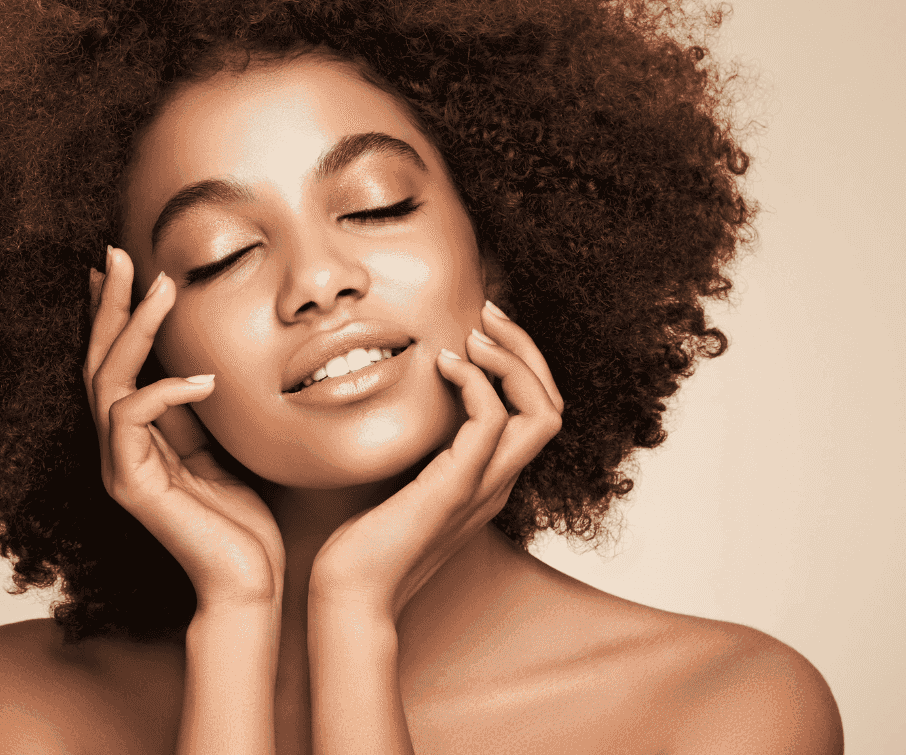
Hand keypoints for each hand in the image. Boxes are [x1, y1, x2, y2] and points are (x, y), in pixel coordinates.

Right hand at [85, 246, 286, 610]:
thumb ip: (195, 412)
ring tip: (163, 289)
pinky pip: (129, 419)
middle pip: (95, 361)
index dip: (110, 313)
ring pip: (105, 381)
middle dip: (108, 305)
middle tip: (117, 254)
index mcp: (135, 437)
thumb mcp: (220, 448)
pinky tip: (203, 380)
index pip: (112, 362)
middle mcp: (116, 448)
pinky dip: (164, 390)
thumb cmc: (242, 523)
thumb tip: (194, 364)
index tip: (115, 266)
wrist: (248, 584)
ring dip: (133, 329)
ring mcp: (118, 467)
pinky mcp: (131, 486)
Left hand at [307, 301, 562, 619]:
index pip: (539, 411)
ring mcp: (484, 488)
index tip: (481, 327)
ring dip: (512, 361)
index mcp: (491, 478)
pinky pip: (491, 425)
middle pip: (553, 405)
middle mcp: (499, 482)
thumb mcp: (403, 477)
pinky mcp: (456, 490)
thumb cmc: (365, 539)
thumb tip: (408, 396)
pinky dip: (476, 384)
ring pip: (542, 413)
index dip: (521, 363)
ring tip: (474, 334)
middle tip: (489, 312)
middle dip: (527, 350)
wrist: (351, 593)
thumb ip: (421, 446)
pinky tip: (444, 366)